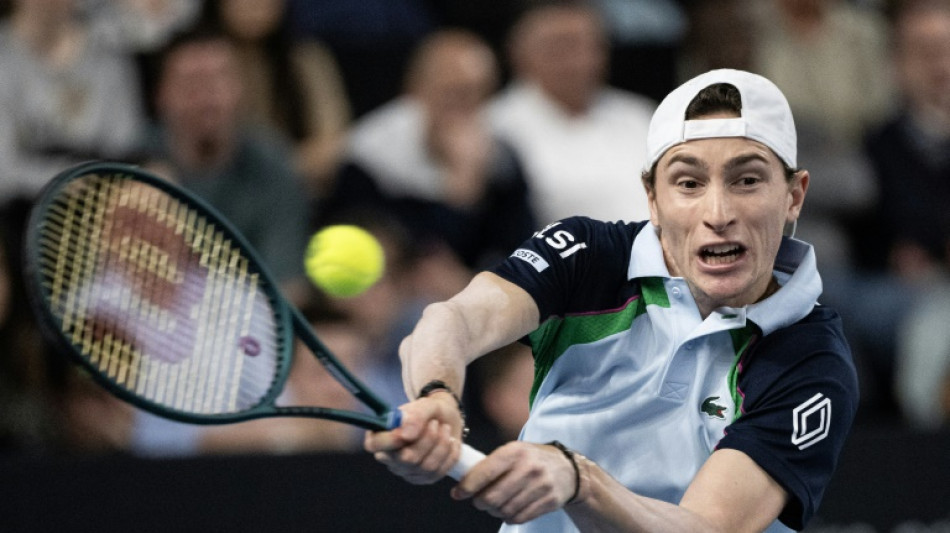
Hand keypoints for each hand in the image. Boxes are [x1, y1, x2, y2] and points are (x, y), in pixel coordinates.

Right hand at [363, 392, 463, 483]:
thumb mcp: (425, 405)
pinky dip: (450, 454)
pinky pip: (439, 472)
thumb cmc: (429, 411)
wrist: (447, 419)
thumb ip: (416, 415)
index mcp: (381, 435)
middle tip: (435, 423)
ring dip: (441, 445)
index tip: (406, 432)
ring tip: (445, 429)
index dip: (389, 441)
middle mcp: (389, 457)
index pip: (374, 444)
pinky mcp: (424, 478)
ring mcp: (406, 471)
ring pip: (426, 467)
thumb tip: (406, 435)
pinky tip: (452, 442)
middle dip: (427, 439)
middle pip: (406, 459)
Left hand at [451, 441, 577, 523]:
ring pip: (504, 510)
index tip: (458, 493)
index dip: (467, 486)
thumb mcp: (513, 452)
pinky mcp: (549, 501)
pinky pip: (519, 517)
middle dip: (480, 503)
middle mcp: (528, 467)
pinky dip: (509, 517)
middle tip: (478, 501)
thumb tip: (462, 482)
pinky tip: (509, 509)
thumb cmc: (532, 460)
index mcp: (515, 451)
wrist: (568, 468)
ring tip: (495, 505)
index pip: (485, 472)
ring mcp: (540, 485)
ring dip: (494, 511)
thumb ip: (490, 465)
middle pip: (492, 497)